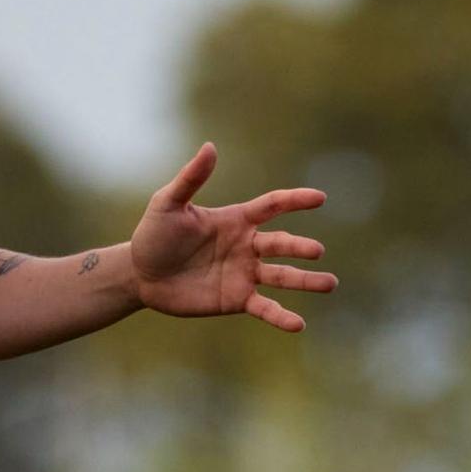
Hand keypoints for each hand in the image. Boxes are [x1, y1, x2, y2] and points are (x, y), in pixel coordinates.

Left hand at [125, 142, 334, 329]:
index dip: (295, 201)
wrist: (141, 275)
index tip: (320, 198)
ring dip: (306, 280)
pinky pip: (264, 307)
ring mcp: (244, 274)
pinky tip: (298, 324)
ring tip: (330, 284)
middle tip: (317, 251)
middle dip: (300, 248)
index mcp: (236, 220)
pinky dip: (281, 316)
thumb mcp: (168, 203)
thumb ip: (190, 178)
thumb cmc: (154, 234)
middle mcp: (246, 246)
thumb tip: (210, 147)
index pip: (272, 206)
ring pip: (282, 276)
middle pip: (281, 244)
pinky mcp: (236, 299)